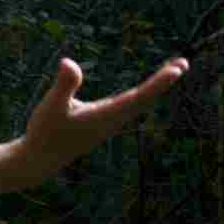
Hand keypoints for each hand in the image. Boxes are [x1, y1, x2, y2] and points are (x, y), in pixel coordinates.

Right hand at [17, 56, 187, 182]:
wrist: (40, 160)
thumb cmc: (44, 133)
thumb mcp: (50, 106)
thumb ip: (63, 85)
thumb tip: (69, 62)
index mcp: (105, 116)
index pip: (138, 97)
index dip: (159, 83)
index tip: (177, 70)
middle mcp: (112, 120)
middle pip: (145, 99)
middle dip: (164, 81)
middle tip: (184, 63)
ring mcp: (108, 124)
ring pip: (139, 103)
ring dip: (155, 87)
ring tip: (172, 69)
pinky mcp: (102, 124)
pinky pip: (129, 106)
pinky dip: (141, 94)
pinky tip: (141, 91)